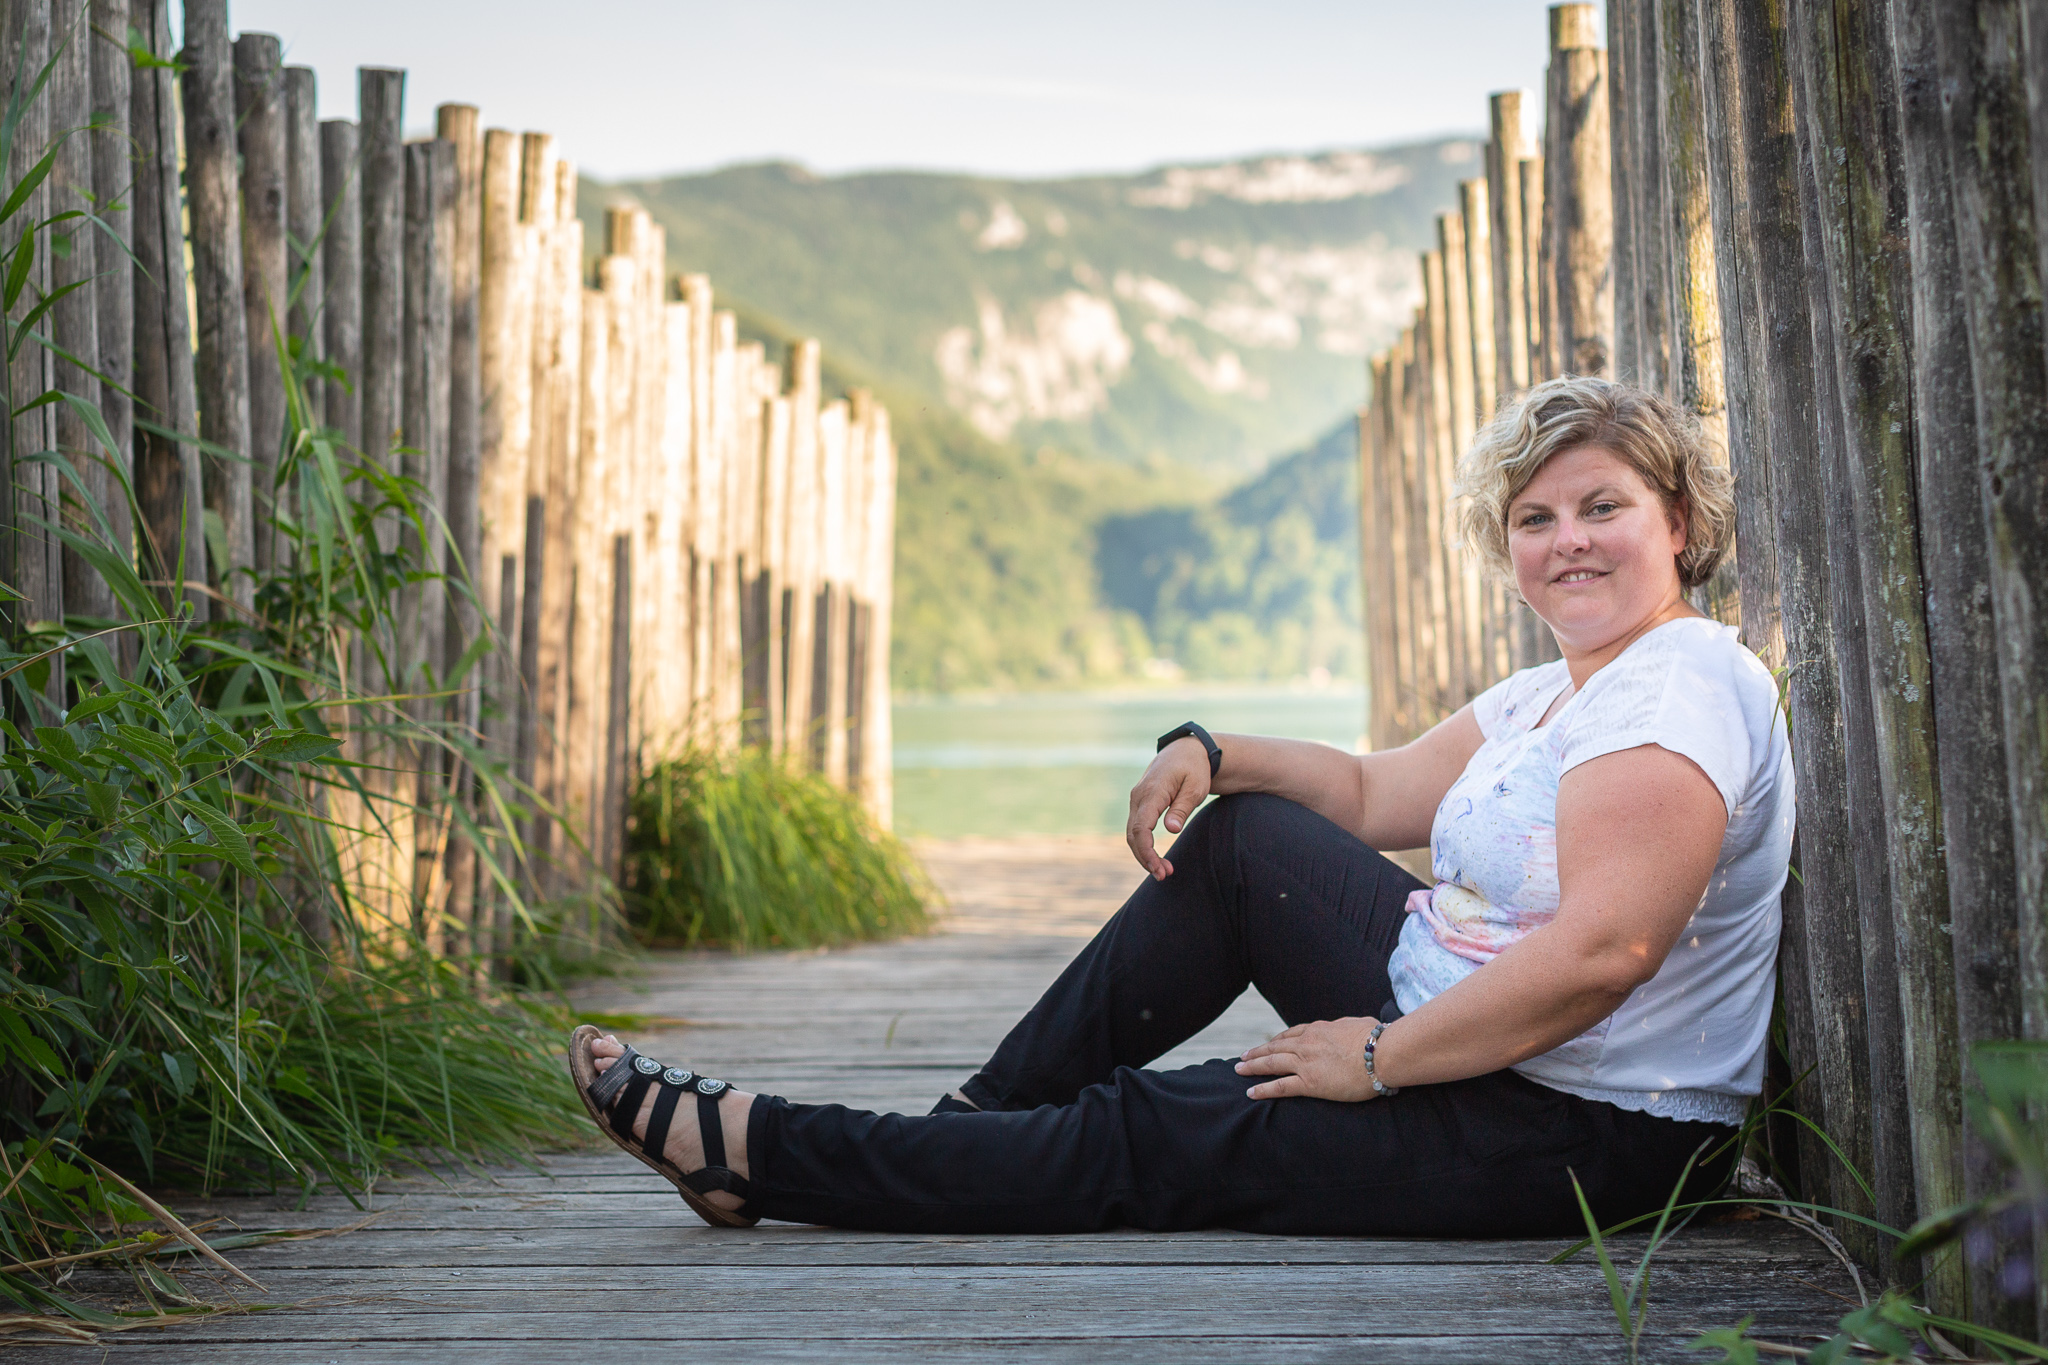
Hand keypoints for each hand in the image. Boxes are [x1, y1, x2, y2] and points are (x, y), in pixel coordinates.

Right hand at [1126, 737, 1212, 879]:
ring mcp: (1137, 799)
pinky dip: (1143, 844)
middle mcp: (1139, 796)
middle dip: (1145, 858)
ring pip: (1132, 833)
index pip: (1140, 828)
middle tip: (1164, 875)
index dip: (1146, 851)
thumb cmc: (1194, 769)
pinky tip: (1156, 857)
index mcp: (1152, 792)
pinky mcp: (1140, 803)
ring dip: (1144, 854)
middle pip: (1133, 834)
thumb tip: (1171, 829)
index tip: (1159, 868)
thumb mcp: (1196, 787)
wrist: (1187, 751)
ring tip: (1163, 871)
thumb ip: (1182, 808)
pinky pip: (1136, 827)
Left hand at [1235, 1017, 1382, 1100]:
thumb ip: (1349, 1028)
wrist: (1384, 1052)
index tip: (1268, 1044)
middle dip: (1257, 1052)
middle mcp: (1307, 1043)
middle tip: (1243, 1056)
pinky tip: (1250, 1092)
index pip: (1292, 1034)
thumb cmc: (1381, 1038)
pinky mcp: (1310, 1083)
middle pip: (1275, 1047)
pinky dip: (1263, 1089)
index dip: (1277, 1040)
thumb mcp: (1360, 1025)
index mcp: (1320, 1029)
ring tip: (1239, 1070)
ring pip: (1271, 1064)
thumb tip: (1354, 1028)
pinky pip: (1280, 1087)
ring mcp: (1306, 1062)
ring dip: (1252, 1067)